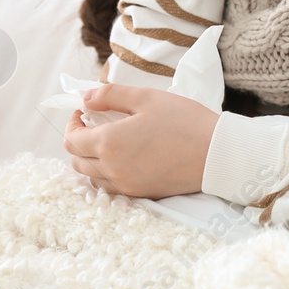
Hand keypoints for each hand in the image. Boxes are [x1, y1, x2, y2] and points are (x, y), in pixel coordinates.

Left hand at [64, 84, 219, 198]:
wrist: (216, 153)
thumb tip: (86, 98)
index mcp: (109, 143)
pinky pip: (110, 187)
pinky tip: (121, 160)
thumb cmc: (185, 121)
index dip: (73, 123)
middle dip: (78, 141)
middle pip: (77, 160)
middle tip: (93, 125)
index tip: (84, 111)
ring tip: (107, 142)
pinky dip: (106, 174)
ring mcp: (125, 184)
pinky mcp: (140, 193)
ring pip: (91, 176)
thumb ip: (111, 95)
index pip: (72, 140)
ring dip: (90, 159)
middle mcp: (112, 168)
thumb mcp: (147, 98)